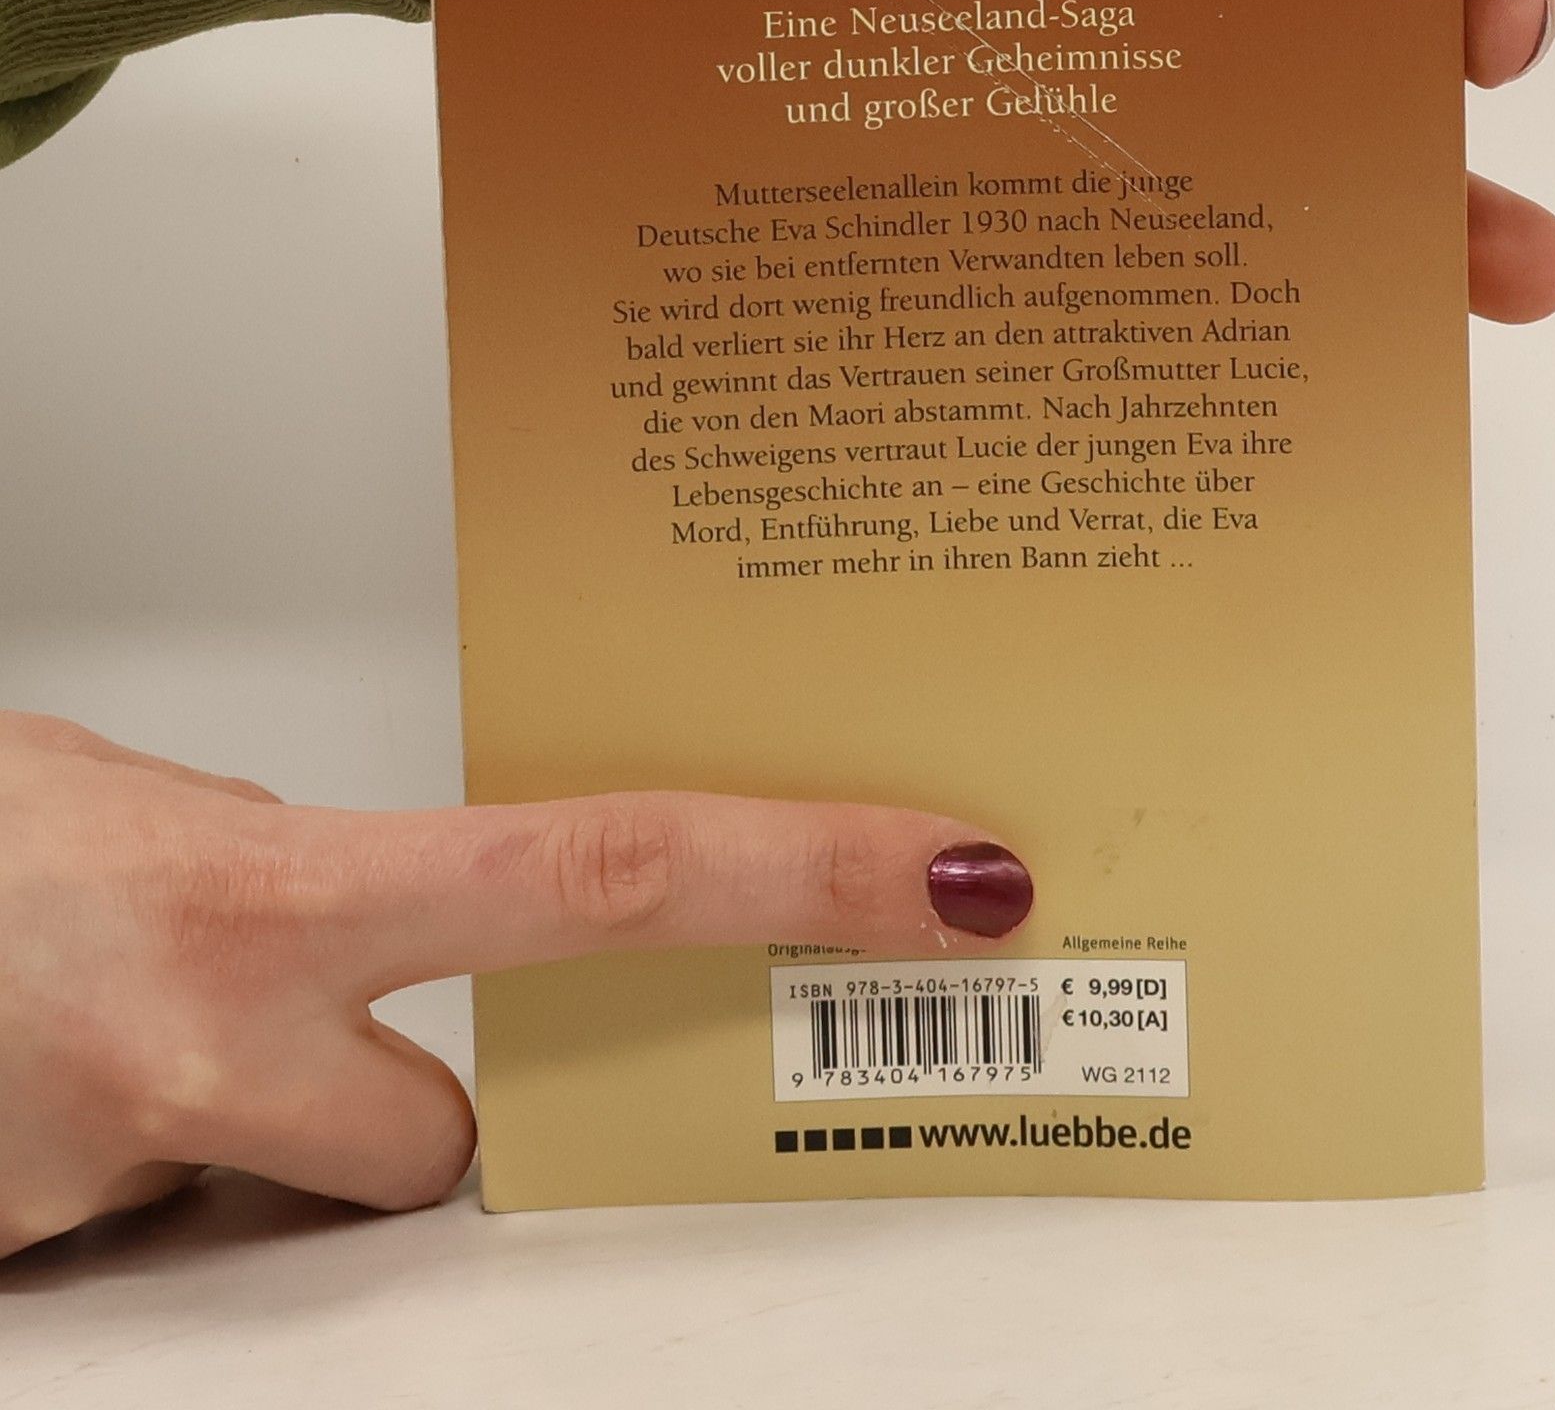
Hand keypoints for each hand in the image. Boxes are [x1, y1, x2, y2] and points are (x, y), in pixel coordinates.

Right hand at [0, 709, 1030, 1258]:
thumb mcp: (124, 805)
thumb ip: (276, 864)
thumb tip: (377, 920)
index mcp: (254, 891)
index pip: (608, 874)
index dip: (799, 874)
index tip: (948, 880)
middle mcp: (199, 1047)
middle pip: (442, 1143)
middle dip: (411, 1111)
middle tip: (322, 1035)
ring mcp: (111, 1174)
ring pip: (282, 1197)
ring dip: (236, 1142)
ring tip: (94, 1044)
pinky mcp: (49, 1263)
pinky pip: (157, 1234)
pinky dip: (126, 1176)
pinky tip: (37, 1087)